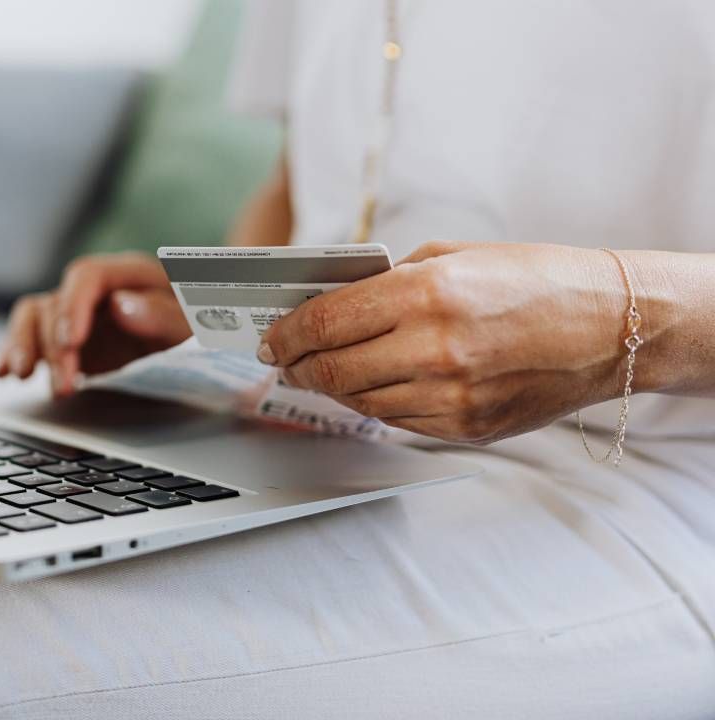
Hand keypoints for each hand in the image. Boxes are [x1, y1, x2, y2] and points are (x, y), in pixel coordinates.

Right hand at [0, 252, 190, 396]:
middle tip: (65, 384)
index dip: (73, 305)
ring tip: (21, 376)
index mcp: (127, 274)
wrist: (200, 339)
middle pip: (56, 303)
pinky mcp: (65, 340)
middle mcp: (95, 290)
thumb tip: (121, 307)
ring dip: (24, 347)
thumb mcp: (195, 323)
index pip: (87, 276)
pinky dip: (14, 353)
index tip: (71, 341)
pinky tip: (3, 373)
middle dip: (53, 346)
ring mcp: (76, 314)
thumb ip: (163, 314)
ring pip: (34, 318)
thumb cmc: (200, 325)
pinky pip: (31, 338)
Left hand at [258, 241, 633, 443]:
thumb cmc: (536, 280)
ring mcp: (452, 396)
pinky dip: (375, 403)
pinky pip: (397, 421)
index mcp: (427, 294)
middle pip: (330, 369)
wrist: (613, 326)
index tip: (270, 338)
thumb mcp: (454, 256)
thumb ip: (388, 281)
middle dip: (296, 366)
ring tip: (321, 371)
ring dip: (331, 387)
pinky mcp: (467, 428)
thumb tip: (329, 303)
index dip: (285, 334)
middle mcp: (435, 349)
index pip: (325, 322)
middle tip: (283, 360)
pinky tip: (372, 385)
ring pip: (359, 401)